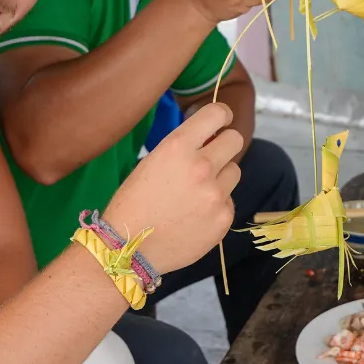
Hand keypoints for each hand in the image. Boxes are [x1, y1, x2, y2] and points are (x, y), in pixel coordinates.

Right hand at [105, 101, 243, 272]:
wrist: (128, 249)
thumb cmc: (133, 203)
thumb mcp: (152, 162)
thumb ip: (182, 149)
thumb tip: (209, 140)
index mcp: (178, 147)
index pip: (217, 114)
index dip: (221, 115)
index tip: (220, 121)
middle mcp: (201, 166)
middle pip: (235, 140)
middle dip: (225, 144)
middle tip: (213, 155)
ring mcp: (215, 194)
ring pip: (234, 171)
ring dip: (221, 177)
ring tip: (196, 193)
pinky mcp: (224, 218)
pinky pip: (229, 201)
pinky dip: (217, 205)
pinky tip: (195, 216)